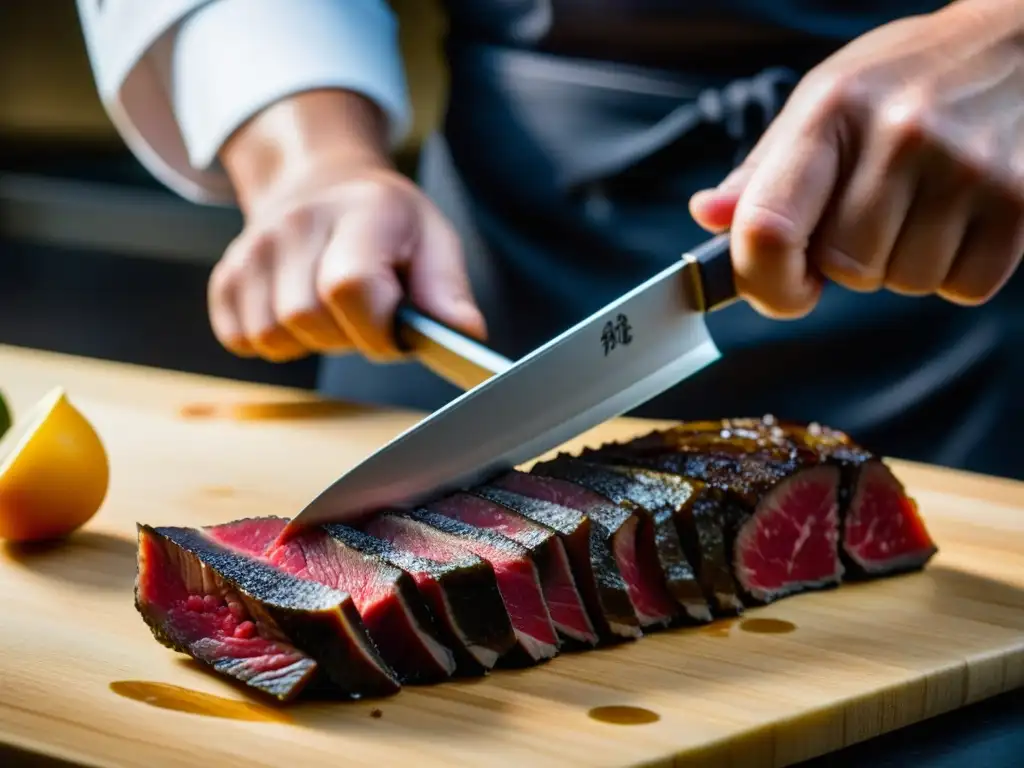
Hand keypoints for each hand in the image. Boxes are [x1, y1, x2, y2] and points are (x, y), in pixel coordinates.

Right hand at [208, 91, 485, 362]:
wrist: (322, 185)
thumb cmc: (388, 223)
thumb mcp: (434, 240)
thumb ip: (447, 289)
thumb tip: (465, 333)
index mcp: (361, 210)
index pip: (349, 286)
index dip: (377, 327)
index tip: (395, 328)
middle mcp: (297, 220)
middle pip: (308, 318)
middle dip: (346, 335)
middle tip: (365, 313)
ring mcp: (253, 246)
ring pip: (272, 335)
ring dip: (311, 340)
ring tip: (333, 309)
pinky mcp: (225, 274)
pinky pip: (242, 339)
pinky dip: (275, 341)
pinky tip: (297, 309)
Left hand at [689, 0, 1023, 318]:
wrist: (1020, 41)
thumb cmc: (907, 78)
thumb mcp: (824, 102)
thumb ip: (764, 170)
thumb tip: (709, 215)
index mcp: (831, 111)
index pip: (769, 227)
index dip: (763, 280)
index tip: (780, 286)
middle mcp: (899, 135)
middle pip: (845, 268)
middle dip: (851, 258)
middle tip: (875, 209)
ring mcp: (964, 166)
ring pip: (904, 282)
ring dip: (905, 262)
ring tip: (923, 202)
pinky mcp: (1019, 199)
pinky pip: (963, 286)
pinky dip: (957, 269)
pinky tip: (960, 215)